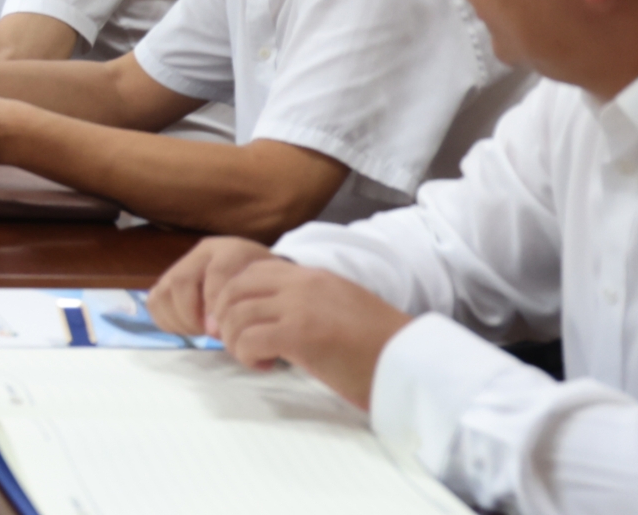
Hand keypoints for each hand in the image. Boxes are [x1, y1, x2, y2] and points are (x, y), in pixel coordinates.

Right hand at [147, 235, 284, 338]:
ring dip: (179, 318)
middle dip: (191, 314)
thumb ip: (249, 309)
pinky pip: (154, 301)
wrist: (261, 280)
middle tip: (207, 332)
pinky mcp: (169, 280)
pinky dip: (167, 319)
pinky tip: (189, 327)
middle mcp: (204, 252)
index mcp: (233, 251)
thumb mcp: (268, 294)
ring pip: (163, 291)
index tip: (219, 331)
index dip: (215, 304)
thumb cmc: (267, 291)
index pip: (216, 273)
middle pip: (181, 280)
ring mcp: (183, 264)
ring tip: (199, 329)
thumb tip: (213, 331)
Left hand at [210, 258, 411, 409]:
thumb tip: (269, 317)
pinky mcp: (300, 334)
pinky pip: (248, 339)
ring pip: (236, 314)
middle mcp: (303, 284)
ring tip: (255, 357)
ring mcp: (300, 306)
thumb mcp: (340, 310)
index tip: (240, 322)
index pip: (253, 270)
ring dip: (234, 340)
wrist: (412, 364)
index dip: (235, 296)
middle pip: (235, 288)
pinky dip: (247, 356)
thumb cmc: (380, 348)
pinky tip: (266, 366)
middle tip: (237, 342)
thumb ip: (307, 304)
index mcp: (314, 276)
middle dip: (225, 317)